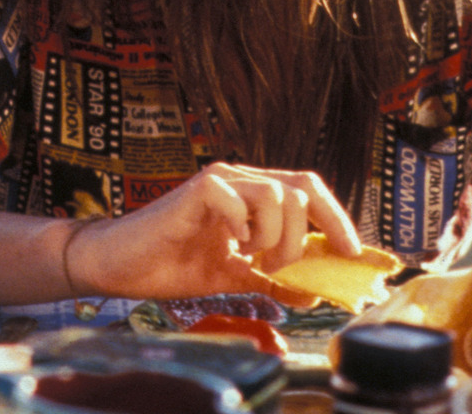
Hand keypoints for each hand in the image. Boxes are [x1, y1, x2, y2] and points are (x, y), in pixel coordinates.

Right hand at [66, 162, 359, 301]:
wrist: (122, 265)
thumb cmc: (171, 264)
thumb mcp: (234, 277)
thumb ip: (273, 280)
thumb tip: (315, 292)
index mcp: (250, 195)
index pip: (308, 190)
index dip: (336, 219)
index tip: (350, 253)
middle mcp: (237, 179)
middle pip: (300, 190)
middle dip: (302, 238)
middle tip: (277, 267)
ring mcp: (216, 181)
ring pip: (276, 194)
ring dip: (274, 236)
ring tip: (249, 257)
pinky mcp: (196, 190)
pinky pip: (237, 199)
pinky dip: (242, 228)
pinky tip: (228, 245)